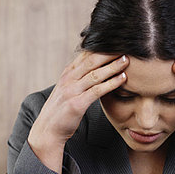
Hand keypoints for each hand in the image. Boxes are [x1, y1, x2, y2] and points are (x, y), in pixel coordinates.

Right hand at [28, 52, 128, 172]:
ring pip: (95, 74)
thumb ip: (78, 79)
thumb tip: (93, 70)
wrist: (47, 131)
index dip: (101, 47)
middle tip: (125, 46)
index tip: (116, 42)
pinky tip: (123, 78)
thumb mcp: (67, 90)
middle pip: (91, 60)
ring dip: (113, 66)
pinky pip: (97, 90)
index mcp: (67, 74)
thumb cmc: (60, 111)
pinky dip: (111, 83)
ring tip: (127, 60)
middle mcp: (68, 79)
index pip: (85, 55)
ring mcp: (72, 91)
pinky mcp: (77, 104)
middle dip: (109, 52)